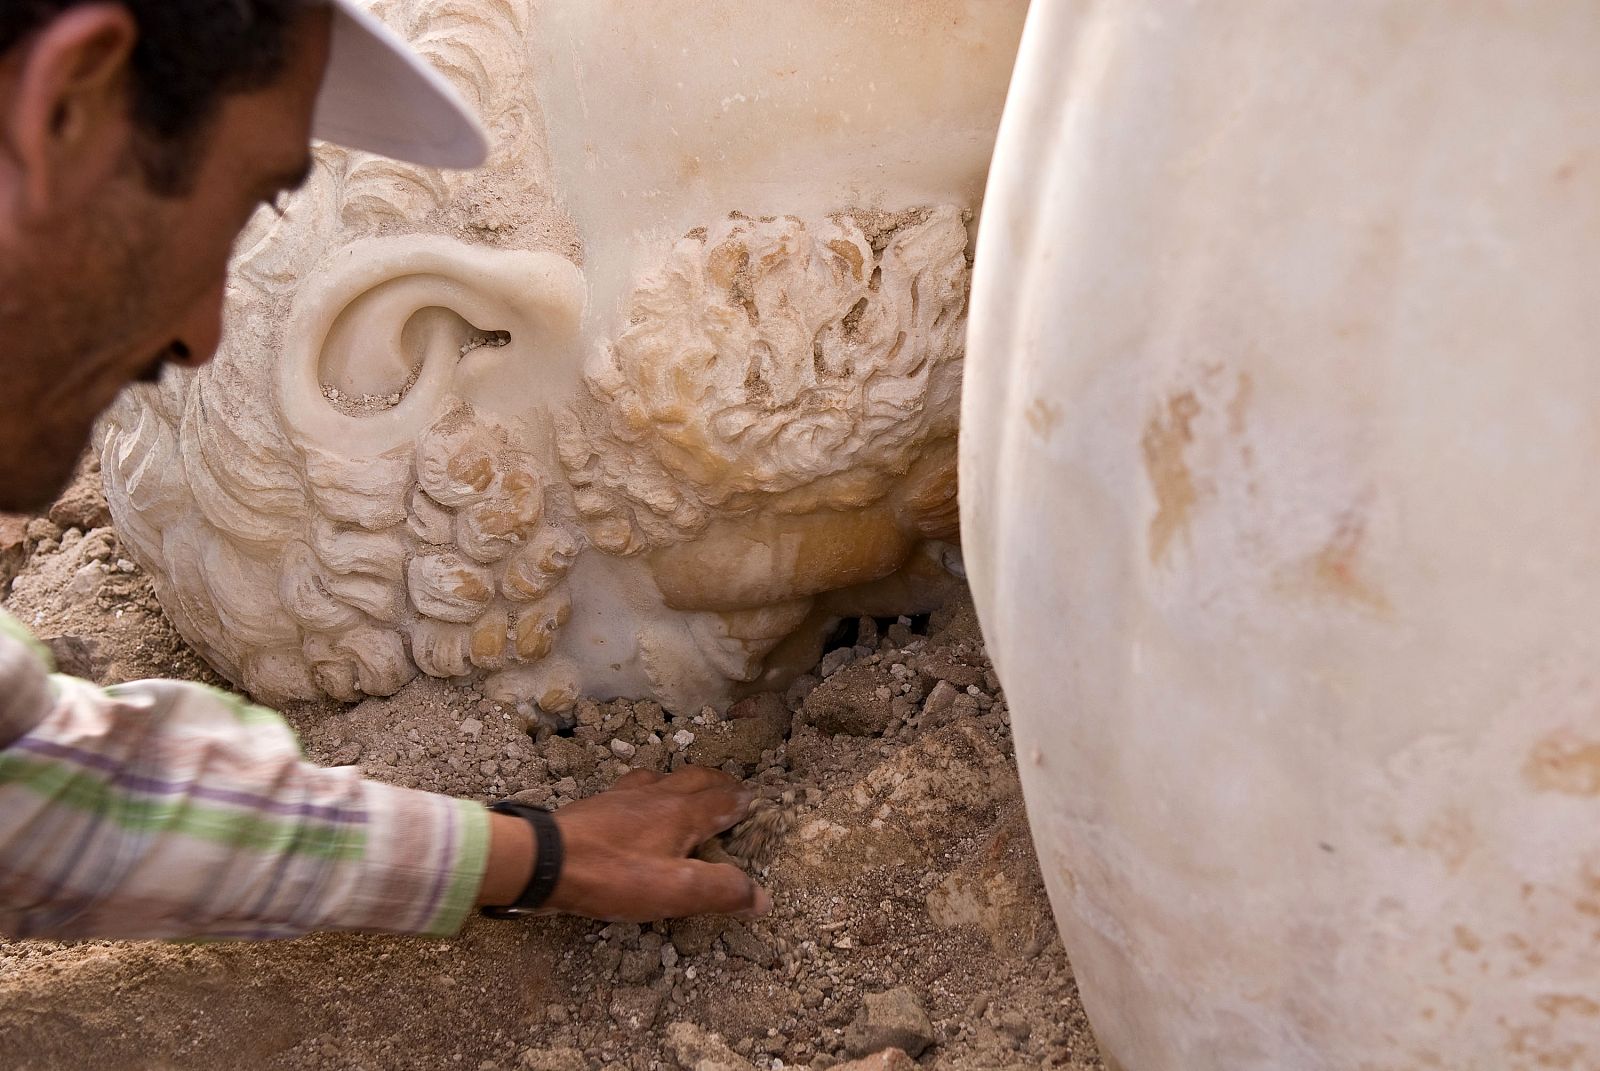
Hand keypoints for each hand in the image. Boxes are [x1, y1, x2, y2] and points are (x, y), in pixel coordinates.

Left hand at [482, 766, 769, 922]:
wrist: (545, 861)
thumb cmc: (614, 875)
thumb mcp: (675, 891)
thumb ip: (721, 890)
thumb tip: (762, 896)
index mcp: (683, 812)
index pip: (723, 799)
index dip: (741, 801)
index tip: (754, 800)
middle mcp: (658, 794)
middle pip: (696, 778)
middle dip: (718, 783)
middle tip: (731, 789)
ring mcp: (624, 796)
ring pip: (664, 778)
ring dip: (684, 782)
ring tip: (689, 790)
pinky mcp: (598, 804)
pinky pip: (634, 787)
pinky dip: (649, 789)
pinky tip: (637, 802)